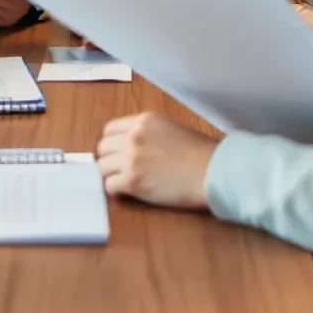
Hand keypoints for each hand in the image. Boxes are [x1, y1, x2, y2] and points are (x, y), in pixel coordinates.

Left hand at [97, 112, 216, 209]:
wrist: (211, 171)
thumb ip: (146, 132)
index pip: (109, 129)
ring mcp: (130, 158)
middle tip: (119, 169)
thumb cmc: (199, 152)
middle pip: (102, 148)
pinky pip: (109, 186)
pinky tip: (128, 192)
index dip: (112, 143)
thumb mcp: (169, 128)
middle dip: (108, 159)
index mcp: (142, 120)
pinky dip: (116, 191)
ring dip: (111, 175)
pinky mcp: (133, 181)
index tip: (117, 152)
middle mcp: (132, 136)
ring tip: (124, 181)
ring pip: (102, 167)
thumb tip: (130, 144)